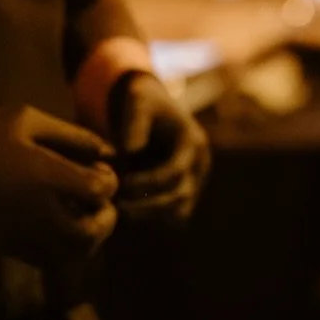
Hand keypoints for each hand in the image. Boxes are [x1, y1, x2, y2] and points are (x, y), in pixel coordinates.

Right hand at [0, 105, 116, 269]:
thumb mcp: (26, 120)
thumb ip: (72, 136)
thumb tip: (107, 151)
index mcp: (49, 178)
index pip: (102, 190)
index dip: (109, 181)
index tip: (98, 170)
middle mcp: (43, 212)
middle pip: (94, 232)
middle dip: (105, 218)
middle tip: (98, 203)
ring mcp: (27, 235)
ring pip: (75, 253)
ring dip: (87, 237)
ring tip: (81, 216)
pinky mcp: (12, 248)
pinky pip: (51, 261)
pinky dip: (65, 250)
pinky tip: (58, 227)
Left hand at [107, 72, 209, 221]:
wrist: (150, 107)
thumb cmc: (141, 102)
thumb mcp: (136, 102)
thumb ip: (133, 123)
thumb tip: (130, 151)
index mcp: (193, 142)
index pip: (175, 172)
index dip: (147, 183)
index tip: (121, 185)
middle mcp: (200, 164)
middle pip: (181, 196)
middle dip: (149, 205)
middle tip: (118, 207)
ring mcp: (196, 180)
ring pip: (179, 212)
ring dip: (151, 216)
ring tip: (121, 211)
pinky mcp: (185, 191)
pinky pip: (173, 215)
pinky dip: (152, 218)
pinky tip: (128, 213)